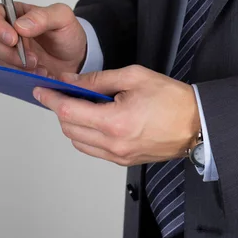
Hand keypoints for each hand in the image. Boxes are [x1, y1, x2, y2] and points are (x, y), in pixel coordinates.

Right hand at [0, 2, 86, 76]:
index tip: (13, 39)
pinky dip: (21, 76)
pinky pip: (5, 75)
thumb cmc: (67, 34)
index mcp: (15, 14)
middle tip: (32, 59)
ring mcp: (8, 52)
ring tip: (39, 68)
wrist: (77, 58)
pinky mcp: (12, 69)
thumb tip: (20, 25)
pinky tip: (39, 74)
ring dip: (16, 67)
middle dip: (9, 53)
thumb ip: (43, 16)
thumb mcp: (62, 18)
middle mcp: (7, 32)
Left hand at [33, 65, 201, 165]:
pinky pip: (92, 149)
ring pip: (78, 141)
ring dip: (72, 123)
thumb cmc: (172, 99)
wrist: (197, 125)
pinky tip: (93, 119)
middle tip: (63, 92)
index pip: (69, 111)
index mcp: (115, 122)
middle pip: (69, 128)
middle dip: (61, 109)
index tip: (40, 91)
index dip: (51, 99)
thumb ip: (98, 80)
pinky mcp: (123, 161)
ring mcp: (118, 156)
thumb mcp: (134, 77)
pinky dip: (85, 134)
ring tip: (80, 105)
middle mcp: (113, 144)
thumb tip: (72, 81)